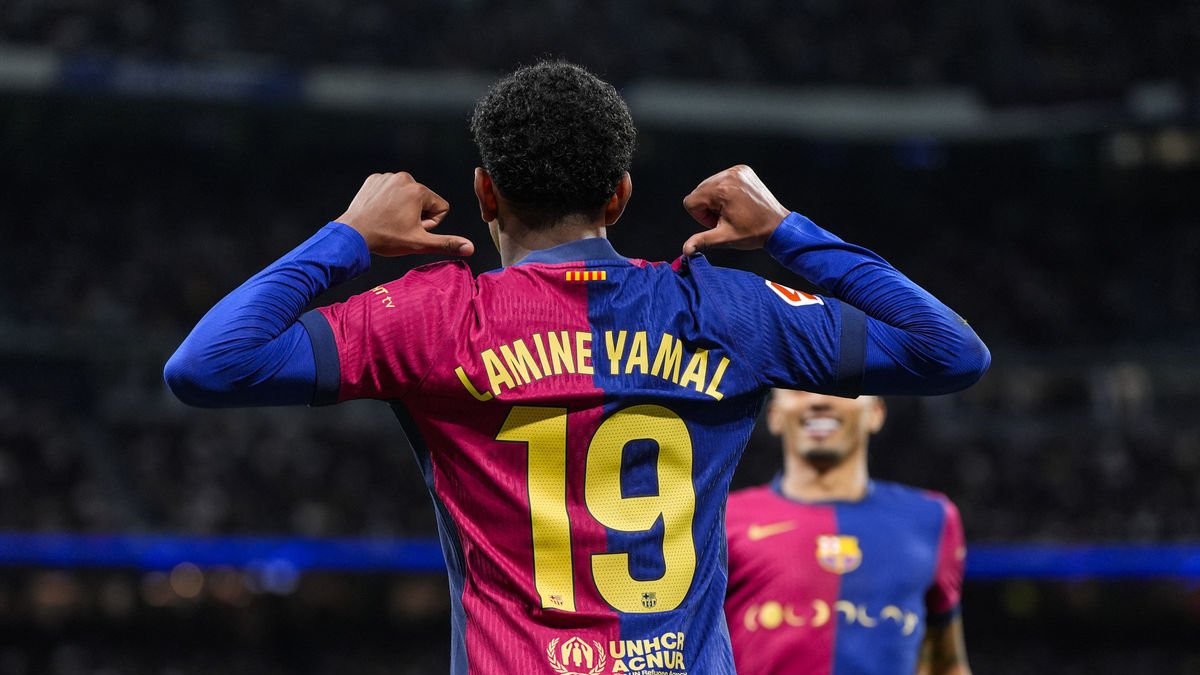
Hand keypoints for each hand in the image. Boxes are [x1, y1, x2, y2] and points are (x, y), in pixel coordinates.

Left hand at [336, 172, 473, 256]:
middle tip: (399, 226)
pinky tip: (379, 212)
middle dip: (417, 214)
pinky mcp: (374, 179)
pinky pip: (390, 190)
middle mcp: (405, 178)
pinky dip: (388, 201)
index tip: (413, 228)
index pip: (441, 207)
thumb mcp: (420, 243)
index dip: (431, 223)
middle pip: (424, 200)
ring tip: (388, 220)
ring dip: (403, 208)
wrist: (353, 233)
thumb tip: (470, 248)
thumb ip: (447, 243)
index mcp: (419, 190)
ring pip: (407, 195)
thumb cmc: (386, 238)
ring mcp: (387, 177)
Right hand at [680, 165, 790, 255]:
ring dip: (715, 199)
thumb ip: (702, 240)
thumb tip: (686, 249)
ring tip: (732, 210)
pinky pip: (722, 179)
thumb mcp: (725, 238)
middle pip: (699, 192)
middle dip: (708, 207)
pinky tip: (736, 202)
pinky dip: (725, 190)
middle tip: (726, 217)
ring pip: (709, 185)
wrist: (778, 225)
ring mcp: (736, 171)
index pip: (690, 201)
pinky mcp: (742, 170)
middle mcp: (728, 176)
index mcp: (721, 190)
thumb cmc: (754, 232)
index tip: (716, 222)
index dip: (700, 216)